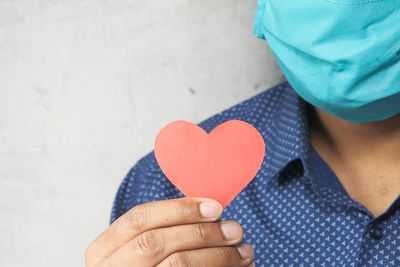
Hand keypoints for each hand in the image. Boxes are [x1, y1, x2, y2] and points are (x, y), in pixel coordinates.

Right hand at [86, 198, 254, 266]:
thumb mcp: (139, 250)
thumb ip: (164, 230)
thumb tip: (210, 211)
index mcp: (103, 250)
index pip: (140, 218)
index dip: (179, 209)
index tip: (215, 207)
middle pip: (157, 241)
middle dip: (201, 232)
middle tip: (235, 230)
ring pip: (176, 264)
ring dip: (217, 255)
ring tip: (243, 251)